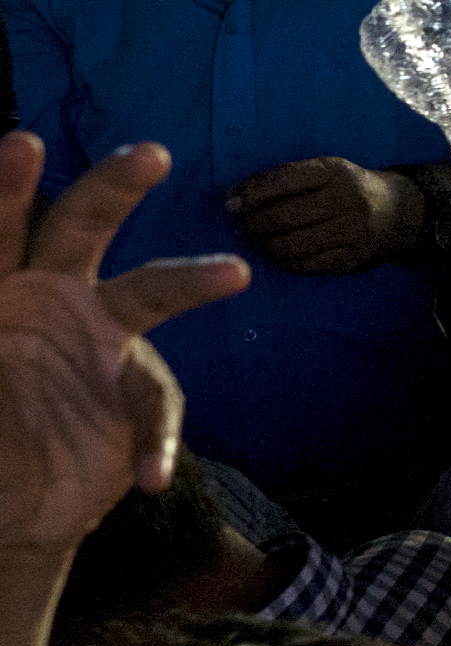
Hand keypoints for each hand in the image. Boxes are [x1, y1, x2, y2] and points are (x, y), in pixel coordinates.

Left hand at [0, 135, 241, 552]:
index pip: (1, 234)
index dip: (9, 191)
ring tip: (231, 274)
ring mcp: (102, 339)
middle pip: (82, 227)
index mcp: (0, 290)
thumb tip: (4, 348)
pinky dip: (152, 441)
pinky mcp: (135, 389)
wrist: (14, 503)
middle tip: (149, 156)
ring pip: (151, 290)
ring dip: (192, 280)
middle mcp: (53, 297)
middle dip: (113, 188)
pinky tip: (150, 476)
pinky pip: (153, 405)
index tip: (22, 142)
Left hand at [227, 157, 419, 273]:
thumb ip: (281, 179)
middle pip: (282, 217)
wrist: (397, 212)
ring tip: (258, 240)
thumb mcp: (322, 171)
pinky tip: (279, 253)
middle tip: (242, 226)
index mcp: (335, 172)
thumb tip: (233, 196)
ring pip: (290, 246)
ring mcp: (351, 233)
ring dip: (264, 245)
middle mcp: (346, 201)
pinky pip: (305, 265)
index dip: (252, 193)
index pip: (285, 180)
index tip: (230, 203)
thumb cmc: (346, 187)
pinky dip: (284, 261)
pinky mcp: (351, 259)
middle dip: (253, 223)